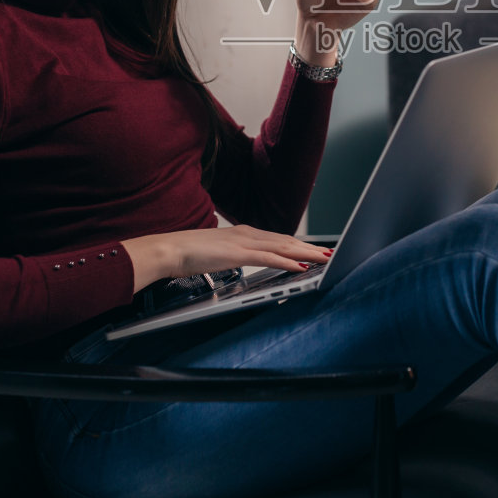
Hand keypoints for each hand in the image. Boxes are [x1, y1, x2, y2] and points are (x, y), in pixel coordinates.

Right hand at [123, 226, 332, 292]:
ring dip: (306, 252)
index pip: (277, 238)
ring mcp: (244, 242)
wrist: (168, 249)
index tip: (313, 249)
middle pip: (286, 240)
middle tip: (329, 252)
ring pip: (283, 247)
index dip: (298, 243)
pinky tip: (301, 265)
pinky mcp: (238, 253)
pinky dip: (288, 261)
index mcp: (242, 233)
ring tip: (325, 258)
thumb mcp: (216, 252)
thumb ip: (232, 254)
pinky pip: (270, 257)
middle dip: (309, 247)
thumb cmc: (187, 252)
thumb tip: (240, 260)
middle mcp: (247, 233)